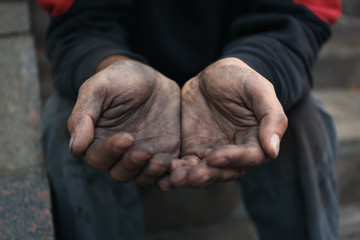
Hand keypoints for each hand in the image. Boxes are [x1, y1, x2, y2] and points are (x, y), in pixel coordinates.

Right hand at [67, 60, 180, 186]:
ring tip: (161, 160)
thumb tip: (76, 148)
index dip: (110, 152)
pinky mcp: (164, 154)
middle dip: (132, 164)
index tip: (126, 138)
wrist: (151, 78)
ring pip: (142, 176)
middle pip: (120, 172)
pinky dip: (170, 173)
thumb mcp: (98, 88)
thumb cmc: (119, 79)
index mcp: (97, 140)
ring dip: (150, 172)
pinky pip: (166, 171)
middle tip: (145, 149)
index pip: (97, 157)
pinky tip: (176, 166)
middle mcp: (119, 153)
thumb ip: (84, 115)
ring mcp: (143, 155)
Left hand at [170, 58, 287, 187]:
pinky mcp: (193, 149)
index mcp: (255, 140)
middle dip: (208, 175)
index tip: (215, 157)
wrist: (213, 74)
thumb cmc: (241, 78)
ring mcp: (212, 152)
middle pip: (223, 172)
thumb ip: (271, 116)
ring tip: (174, 178)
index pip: (248, 157)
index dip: (233, 159)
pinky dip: (175, 172)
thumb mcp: (258, 89)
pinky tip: (163, 177)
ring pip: (203, 172)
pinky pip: (185, 165)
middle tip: (192, 175)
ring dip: (189, 178)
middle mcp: (234, 152)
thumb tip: (273, 150)